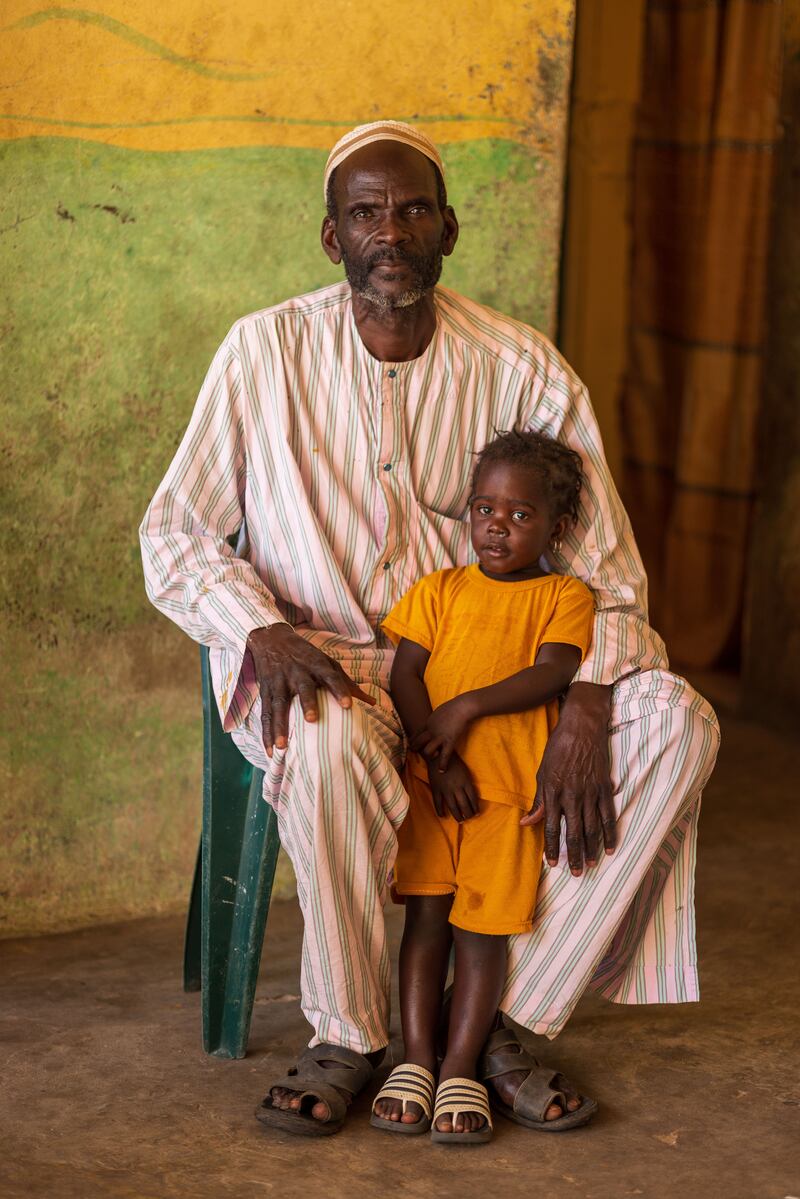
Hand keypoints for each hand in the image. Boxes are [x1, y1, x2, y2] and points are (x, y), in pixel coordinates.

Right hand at [246, 624, 374, 756]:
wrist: (272, 639)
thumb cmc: (306, 656)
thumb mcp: (327, 662)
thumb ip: (348, 684)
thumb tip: (373, 703)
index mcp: (317, 665)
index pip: (331, 676)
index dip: (340, 689)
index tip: (348, 706)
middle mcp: (297, 672)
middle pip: (303, 688)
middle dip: (307, 703)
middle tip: (311, 720)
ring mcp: (279, 682)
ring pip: (278, 704)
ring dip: (279, 726)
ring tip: (281, 747)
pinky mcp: (265, 691)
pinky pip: (265, 714)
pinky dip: (266, 733)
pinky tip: (269, 750)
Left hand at [410, 695, 474, 770]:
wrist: (462, 707)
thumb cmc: (453, 707)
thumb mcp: (438, 712)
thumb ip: (433, 719)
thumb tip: (433, 722)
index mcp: (427, 723)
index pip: (415, 734)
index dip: (412, 741)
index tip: (411, 746)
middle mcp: (430, 731)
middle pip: (417, 743)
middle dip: (416, 750)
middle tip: (418, 754)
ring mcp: (439, 737)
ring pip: (427, 751)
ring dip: (429, 756)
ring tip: (433, 758)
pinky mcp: (450, 741)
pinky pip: (444, 755)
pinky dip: (442, 764)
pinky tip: (441, 771)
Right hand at [427, 751, 479, 821]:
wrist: (439, 755)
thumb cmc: (454, 762)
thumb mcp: (465, 772)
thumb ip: (468, 784)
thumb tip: (471, 797)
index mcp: (466, 782)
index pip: (472, 799)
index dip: (475, 808)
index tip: (476, 813)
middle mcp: (457, 788)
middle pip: (464, 805)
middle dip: (468, 814)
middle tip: (469, 818)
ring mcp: (446, 790)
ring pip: (453, 807)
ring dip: (458, 815)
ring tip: (461, 820)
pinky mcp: (436, 789)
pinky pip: (438, 803)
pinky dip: (440, 811)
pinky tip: (443, 816)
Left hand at [520, 683, 615, 874]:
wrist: (582, 727)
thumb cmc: (558, 748)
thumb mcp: (542, 772)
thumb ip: (538, 800)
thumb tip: (526, 822)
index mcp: (553, 792)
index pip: (550, 826)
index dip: (551, 847)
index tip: (552, 864)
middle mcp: (572, 795)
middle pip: (574, 833)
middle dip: (574, 855)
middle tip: (575, 874)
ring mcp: (591, 792)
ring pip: (592, 828)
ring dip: (591, 849)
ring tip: (590, 866)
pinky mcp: (605, 787)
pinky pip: (608, 815)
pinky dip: (609, 833)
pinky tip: (609, 848)